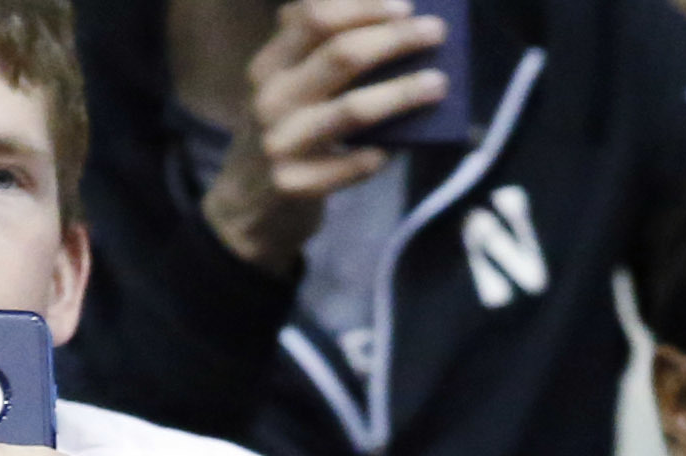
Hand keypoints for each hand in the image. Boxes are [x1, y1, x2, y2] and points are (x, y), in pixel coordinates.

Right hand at [200, 0, 452, 272]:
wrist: (247, 206)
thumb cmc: (286, 133)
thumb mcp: (287, 86)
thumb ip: (318, 54)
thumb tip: (395, 26)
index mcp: (270, 64)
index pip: (314, 17)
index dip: (364, 6)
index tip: (405, 5)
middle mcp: (271, 98)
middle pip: (341, 54)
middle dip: (396, 38)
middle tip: (435, 32)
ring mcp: (280, 143)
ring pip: (353, 109)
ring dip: (402, 92)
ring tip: (439, 83)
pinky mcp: (294, 185)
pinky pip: (353, 166)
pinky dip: (382, 154)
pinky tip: (402, 148)